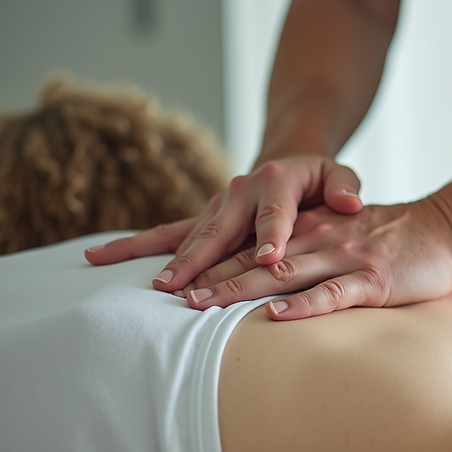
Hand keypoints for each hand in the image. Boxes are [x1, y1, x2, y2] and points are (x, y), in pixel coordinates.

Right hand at [84, 155, 363, 290]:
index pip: (274, 212)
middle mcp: (240, 191)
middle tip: (187, 287)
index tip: (266, 260)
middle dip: (204, 259)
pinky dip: (136, 246)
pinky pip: (166, 233)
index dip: (271, 234)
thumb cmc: (318, 179)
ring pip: (189, 234)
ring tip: (157, 287)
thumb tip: (351, 203)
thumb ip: (345, 186)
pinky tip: (100, 257)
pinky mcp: (202, 219)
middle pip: (221, 229)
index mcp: (277, 181)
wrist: (287, 163)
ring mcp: (216, 206)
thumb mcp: (338, 174)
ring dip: (172, 261)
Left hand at [178, 199, 451, 319]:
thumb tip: (263, 281)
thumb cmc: (390, 238)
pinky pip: (333, 293)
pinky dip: (304, 305)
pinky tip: (277, 316)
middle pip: (253, 258)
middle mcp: (317, 237)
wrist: (443, 228)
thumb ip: (304, 252)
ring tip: (203, 305)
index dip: (205, 258)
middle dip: (208, 275)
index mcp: (305, 227)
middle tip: (166, 295)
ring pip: (283, 272)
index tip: (164, 277)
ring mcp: (343, 256)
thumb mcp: (340, 235)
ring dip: (240, 289)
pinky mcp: (372, 278)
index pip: (245, 244)